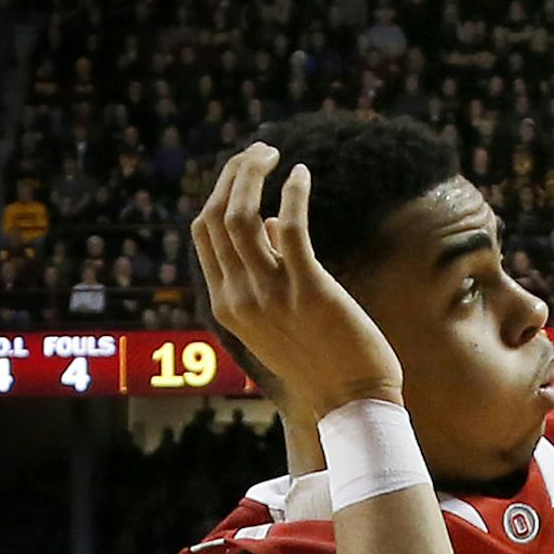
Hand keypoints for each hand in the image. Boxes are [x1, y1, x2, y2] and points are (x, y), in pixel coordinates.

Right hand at [190, 145, 403, 419]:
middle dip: (232, 175)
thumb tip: (266, 223)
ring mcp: (270, 294)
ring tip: (274, 153)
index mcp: (226, 303)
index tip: (242, 169)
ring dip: (254, 175)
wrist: (349, 403)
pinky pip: (290, 228)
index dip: (219, 192)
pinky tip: (302, 175)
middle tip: (259, 150)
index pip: (204, 234)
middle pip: (215, 218)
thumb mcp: (279, 316)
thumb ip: (265, 271)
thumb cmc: (322, 360)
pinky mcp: (308, 290)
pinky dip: (293, 194)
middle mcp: (238, 297)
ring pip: (241, 217)